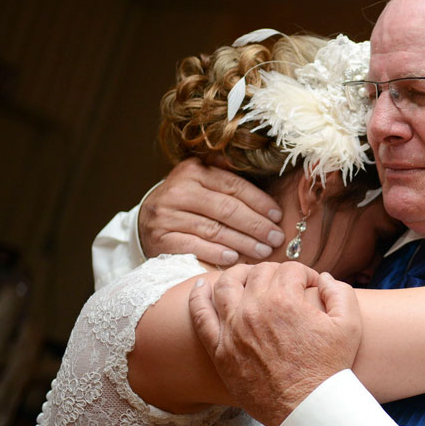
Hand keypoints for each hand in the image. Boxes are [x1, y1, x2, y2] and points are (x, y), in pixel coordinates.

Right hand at [140, 158, 285, 265]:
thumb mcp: (202, 183)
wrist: (146, 223)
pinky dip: (216, 253)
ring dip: (243, 242)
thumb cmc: (187, 204)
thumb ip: (227, 177)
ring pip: (214, 230)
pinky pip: (194, 246)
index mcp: (193, 171)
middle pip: (227, 209)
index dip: (259, 202)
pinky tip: (234, 258)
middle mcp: (178, 191)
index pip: (234, 186)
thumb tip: (261, 167)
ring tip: (263, 251)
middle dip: (257, 225)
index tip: (278, 216)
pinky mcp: (160, 238)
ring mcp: (167, 215)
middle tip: (276, 238)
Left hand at [188, 262, 362, 425]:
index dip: (305, 274)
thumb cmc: (329, 368)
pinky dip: (198, 296)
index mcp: (285, 300)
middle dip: (276, 273)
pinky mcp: (220, 350)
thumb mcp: (350, 326)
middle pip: (259, 273)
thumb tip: (326, 278)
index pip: (290, 269)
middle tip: (285, 285)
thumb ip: (341, 292)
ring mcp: (233, 328)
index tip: (311, 286)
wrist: (307, 408)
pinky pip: (200, 315)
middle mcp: (254, 309)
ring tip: (247, 277)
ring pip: (226, 285)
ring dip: (238, 275)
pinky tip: (201, 286)